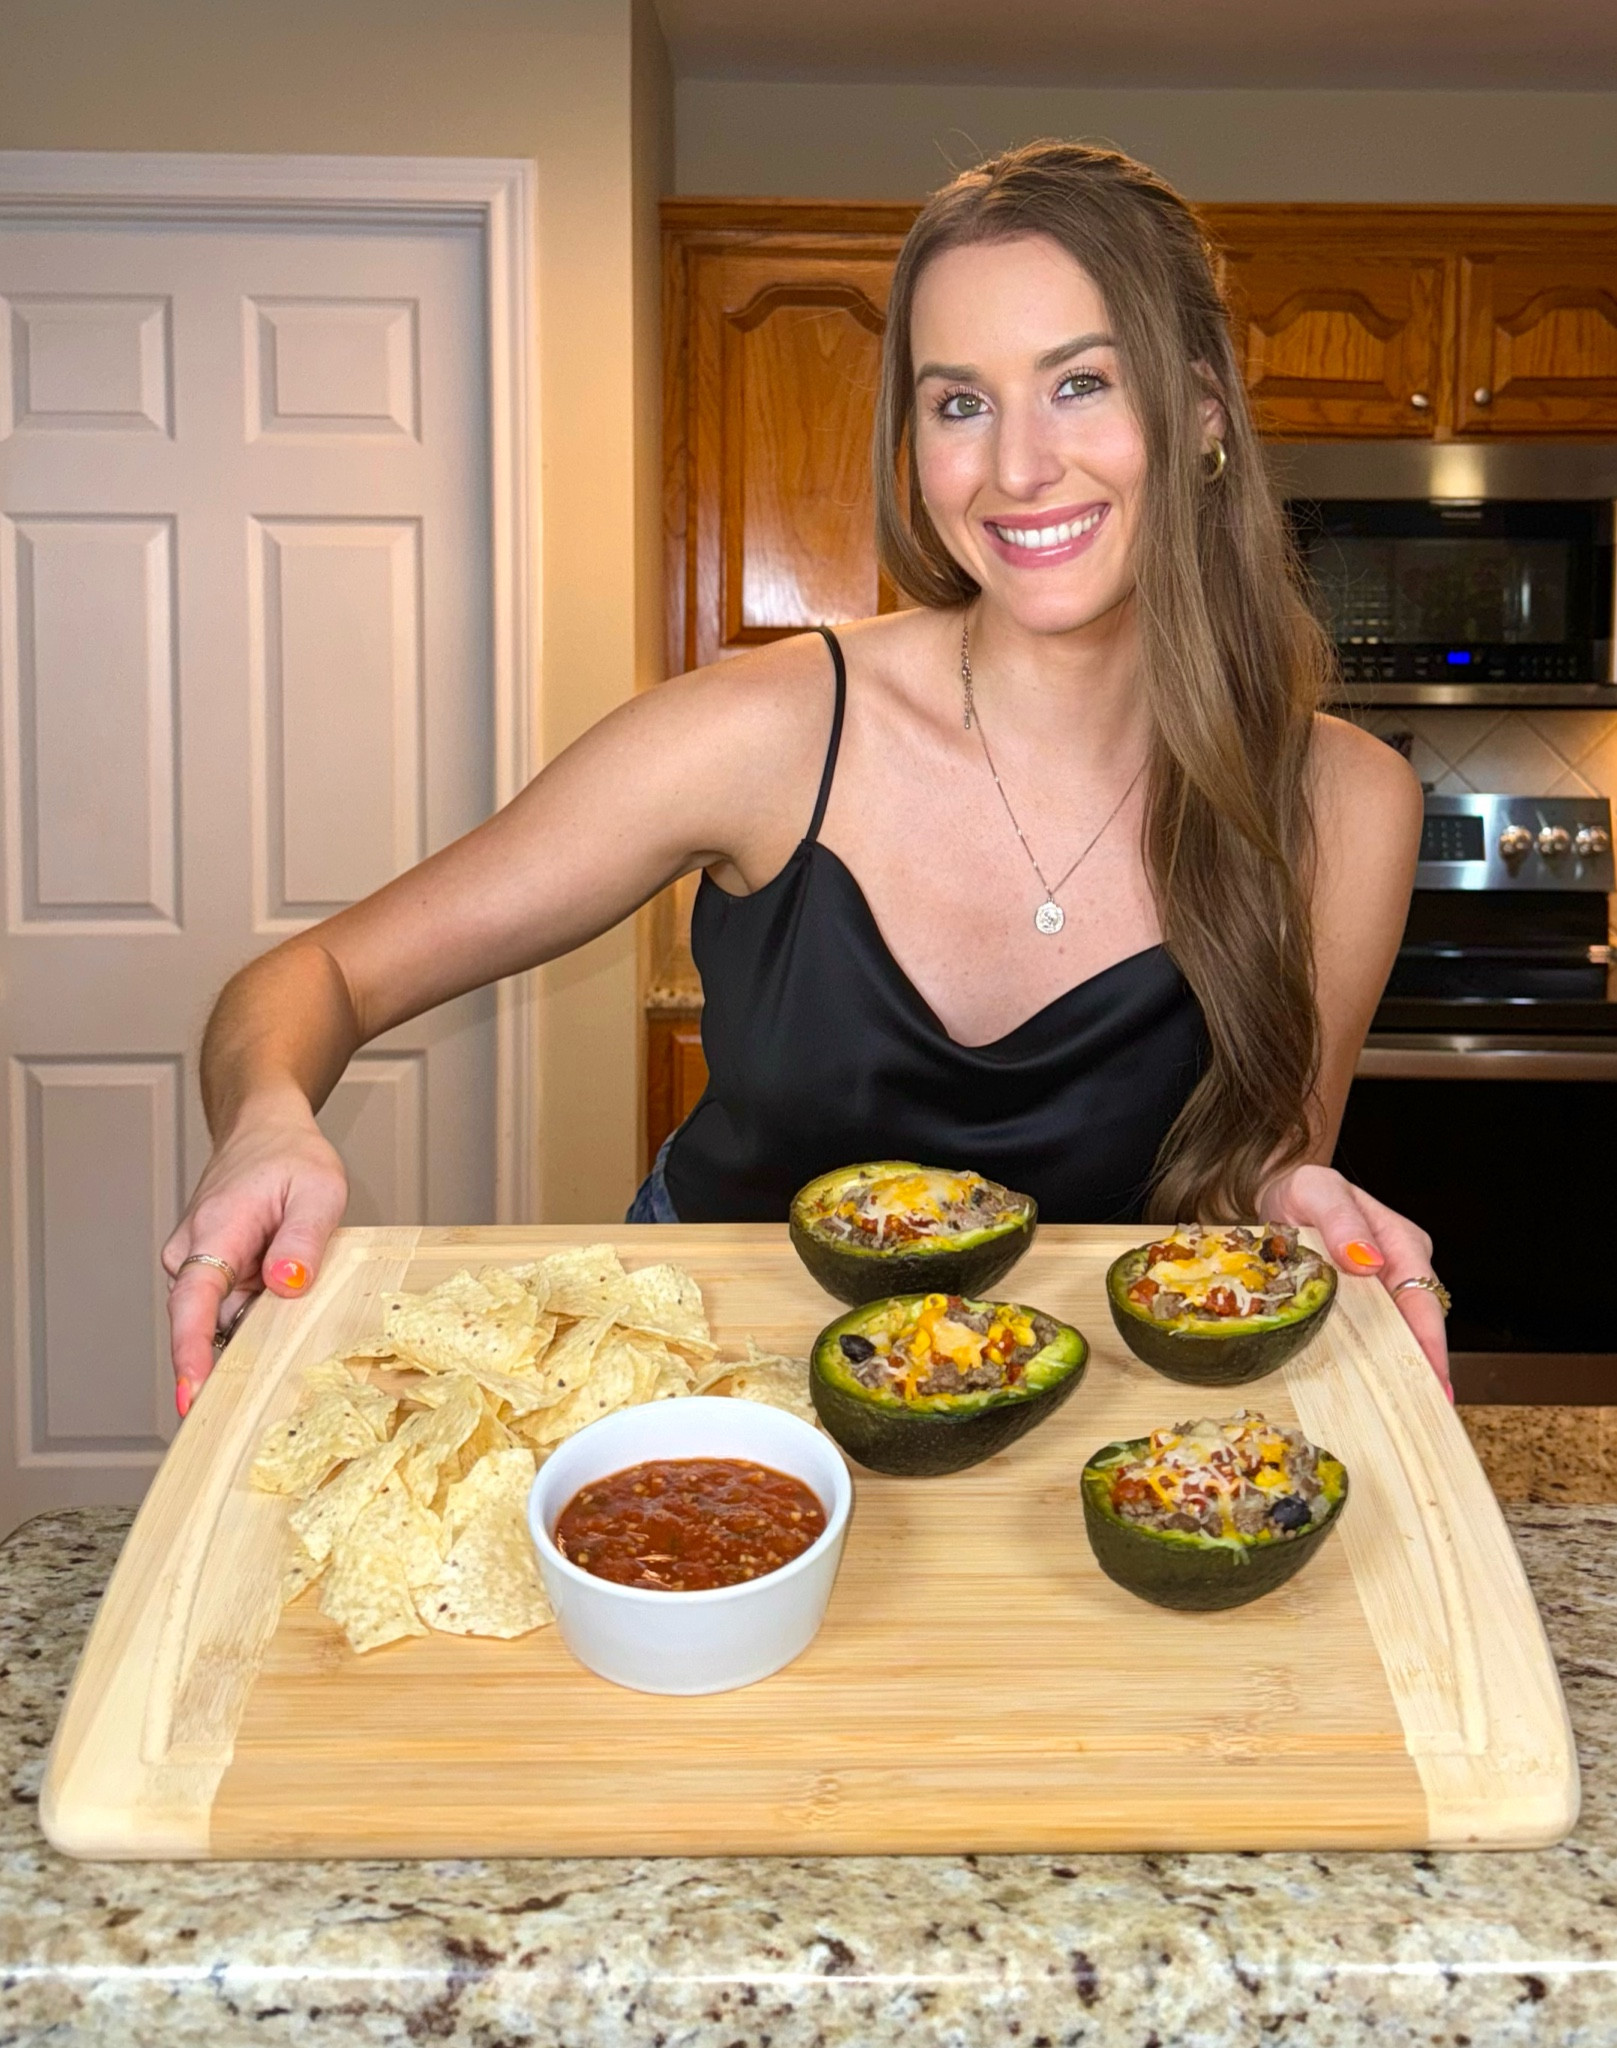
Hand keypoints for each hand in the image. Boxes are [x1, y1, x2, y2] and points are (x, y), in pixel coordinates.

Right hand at [162, 1112, 347, 1417]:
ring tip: (294, 1294)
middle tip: (287, 1359)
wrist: (264, 1130)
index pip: (193, 1302)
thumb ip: (303, 1239)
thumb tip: (287, 1286)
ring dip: (259, 1320)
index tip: (192, 1394)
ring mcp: (197, 1262)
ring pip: (225, 1316)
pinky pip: (230, 1306)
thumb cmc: (290, 1155)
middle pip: (212, 1321)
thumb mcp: (319, 1189)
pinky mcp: (209, 1271)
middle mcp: (193, 1250)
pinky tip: (282, 1295)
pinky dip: (257, 1310)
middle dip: (246, 1346)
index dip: (190, 1353)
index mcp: (216, 1229)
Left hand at [1258, 1162, 1450, 1396]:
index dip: (1430, 1341)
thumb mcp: (1317, 1191)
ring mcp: (1381, 1289)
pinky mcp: (1360, 1305)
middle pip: (1420, 1326)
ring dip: (1403, 1372)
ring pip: (1399, 1336)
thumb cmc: (1302, 1190)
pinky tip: (1372, 1394)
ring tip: (1404, 1415)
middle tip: (1426, 1413)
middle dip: (1426, 1369)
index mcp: (1400, 1242)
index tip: (1434, 1378)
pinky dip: (1376, 1363)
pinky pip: (1373, 1336)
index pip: (1422, 1298)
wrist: (1275, 1194)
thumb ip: (1341, 1220)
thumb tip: (1367, 1260)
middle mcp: (1398, 1269)